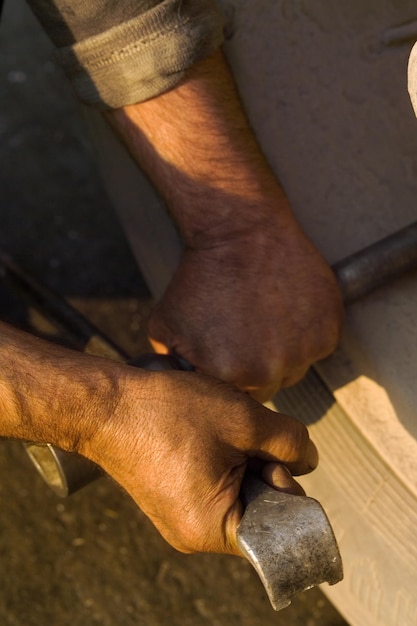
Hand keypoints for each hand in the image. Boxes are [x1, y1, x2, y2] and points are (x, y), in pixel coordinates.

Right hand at [83, 368, 316, 554]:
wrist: (105, 404)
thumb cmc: (169, 413)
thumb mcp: (244, 421)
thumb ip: (289, 442)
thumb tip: (309, 459)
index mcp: (212, 528)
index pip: (277, 525)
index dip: (285, 485)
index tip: (270, 453)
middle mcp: (193, 533)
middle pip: (258, 508)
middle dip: (262, 467)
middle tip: (242, 434)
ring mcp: (179, 517)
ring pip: (237, 492)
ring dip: (241, 459)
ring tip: (218, 431)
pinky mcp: (170, 499)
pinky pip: (213, 486)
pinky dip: (222, 460)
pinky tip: (206, 435)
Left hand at [148, 214, 342, 400]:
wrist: (242, 231)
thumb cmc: (201, 277)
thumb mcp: (166, 326)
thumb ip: (173, 365)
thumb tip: (179, 388)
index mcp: (231, 377)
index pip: (233, 399)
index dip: (228, 376)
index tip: (225, 350)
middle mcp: (270, 371)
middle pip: (266, 389)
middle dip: (255, 368)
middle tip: (245, 333)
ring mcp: (303, 352)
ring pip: (293, 369)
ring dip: (282, 352)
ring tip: (265, 317)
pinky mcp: (328, 331)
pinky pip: (316, 347)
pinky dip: (305, 332)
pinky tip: (286, 306)